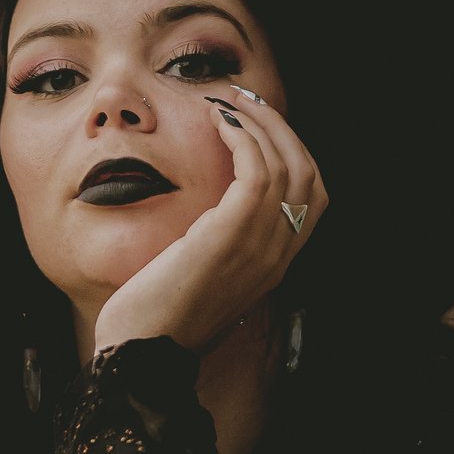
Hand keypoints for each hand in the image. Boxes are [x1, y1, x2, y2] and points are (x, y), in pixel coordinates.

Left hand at [92, 83, 328, 359]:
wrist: (140, 354)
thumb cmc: (157, 314)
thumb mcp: (202, 270)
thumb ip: (220, 240)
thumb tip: (211, 204)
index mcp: (276, 262)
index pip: (313, 193)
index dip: (291, 149)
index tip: (255, 121)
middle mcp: (279, 255)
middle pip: (308, 171)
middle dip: (280, 126)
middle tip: (242, 99)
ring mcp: (260, 248)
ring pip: (288, 165)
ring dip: (258, 123)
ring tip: (224, 103)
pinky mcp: (231, 238)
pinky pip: (257, 173)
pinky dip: (242, 138)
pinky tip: (216, 124)